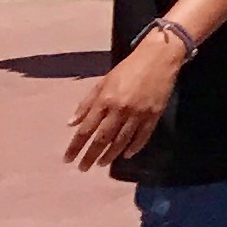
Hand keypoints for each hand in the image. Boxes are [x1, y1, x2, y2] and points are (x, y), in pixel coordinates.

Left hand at [64, 31, 182, 169]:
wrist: (158, 58)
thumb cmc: (127, 69)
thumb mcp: (102, 82)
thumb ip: (86, 103)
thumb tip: (71, 124)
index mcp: (105, 100)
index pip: (86, 129)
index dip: (76, 146)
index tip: (68, 159)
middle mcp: (120, 109)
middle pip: (102, 139)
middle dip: (90, 155)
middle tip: (83, 168)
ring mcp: (138, 113)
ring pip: (122, 141)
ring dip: (110, 155)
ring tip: (101, 164)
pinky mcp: (154, 114)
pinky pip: (143, 136)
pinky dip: (134, 147)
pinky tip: (126, 155)